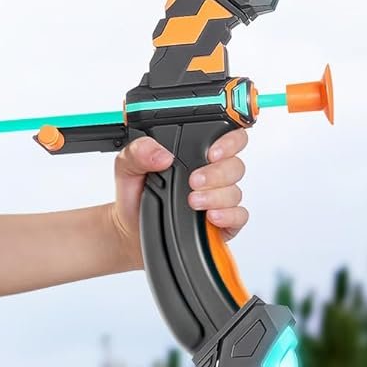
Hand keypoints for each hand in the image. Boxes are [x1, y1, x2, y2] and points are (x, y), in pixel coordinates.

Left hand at [106, 128, 249, 270]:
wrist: (130, 228)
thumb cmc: (136, 193)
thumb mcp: (127, 166)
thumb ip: (139, 151)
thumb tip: (161, 154)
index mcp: (196, 153)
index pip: (228, 138)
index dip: (229, 142)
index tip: (212, 152)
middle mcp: (213, 173)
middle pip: (235, 165)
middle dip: (217, 173)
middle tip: (194, 180)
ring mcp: (219, 198)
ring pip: (235, 191)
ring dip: (216, 195)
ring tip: (192, 200)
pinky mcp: (223, 221)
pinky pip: (239, 216)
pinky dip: (228, 215)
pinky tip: (211, 216)